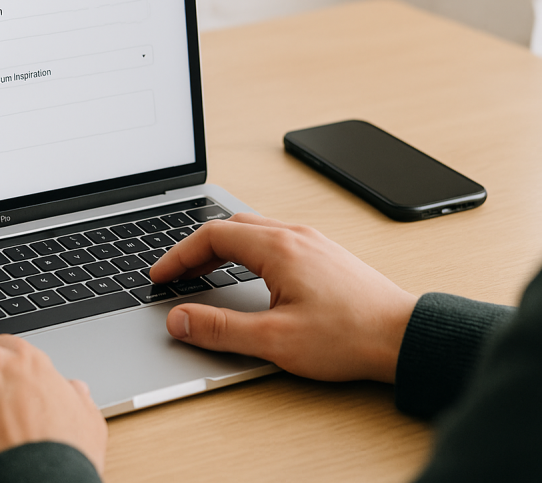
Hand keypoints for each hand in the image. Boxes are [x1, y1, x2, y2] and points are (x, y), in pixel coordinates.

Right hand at [150, 213, 416, 382]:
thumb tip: (179, 320)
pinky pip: (274, 240)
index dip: (178, 256)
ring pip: (253, 230)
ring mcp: (313, 243)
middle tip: (177, 275)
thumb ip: (220, 328)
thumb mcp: (274, 340)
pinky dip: (247, 252)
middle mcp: (295, 236)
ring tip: (205, 273)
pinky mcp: (325, 256)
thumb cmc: (350, 337)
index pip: (211, 236)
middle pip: (230, 227)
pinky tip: (249, 275)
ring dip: (222, 248)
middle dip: (196, 249)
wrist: (406, 337)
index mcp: (278, 248)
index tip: (161, 276)